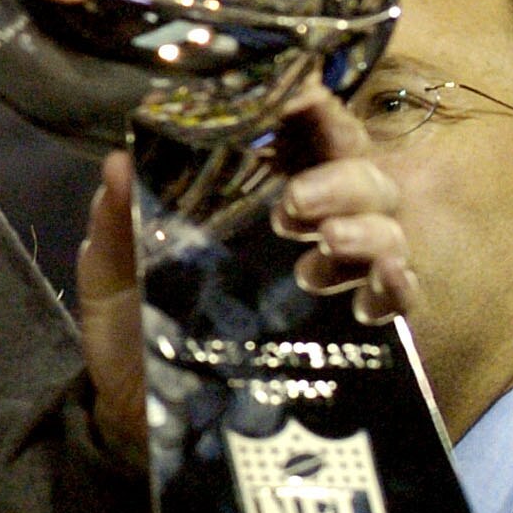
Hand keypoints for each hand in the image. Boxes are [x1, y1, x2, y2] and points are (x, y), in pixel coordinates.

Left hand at [75, 83, 420, 459]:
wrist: (141, 416)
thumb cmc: (134, 327)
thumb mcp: (114, 273)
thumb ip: (117, 221)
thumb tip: (118, 164)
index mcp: (251, 194)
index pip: (300, 137)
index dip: (311, 108)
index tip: (302, 96)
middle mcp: (306, 226)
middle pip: (360, 174)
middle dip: (341, 177)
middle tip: (296, 203)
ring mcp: (335, 277)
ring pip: (387, 229)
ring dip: (367, 229)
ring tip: (327, 245)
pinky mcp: (352, 334)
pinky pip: (399, 301)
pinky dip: (396, 287)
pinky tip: (376, 289)